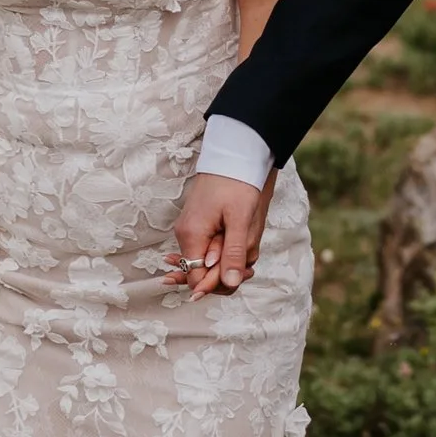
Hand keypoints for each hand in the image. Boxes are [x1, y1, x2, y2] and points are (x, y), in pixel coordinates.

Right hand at [171, 168, 272, 296]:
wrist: (233, 152)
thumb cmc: (237, 182)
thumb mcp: (240, 219)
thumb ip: (234, 253)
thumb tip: (230, 283)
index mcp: (192, 235)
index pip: (196, 279)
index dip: (219, 283)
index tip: (242, 271)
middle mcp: (186, 235)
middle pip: (203, 272)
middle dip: (228, 268)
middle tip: (249, 257)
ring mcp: (191, 230)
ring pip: (211, 260)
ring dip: (231, 255)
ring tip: (248, 238)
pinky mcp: (198, 224)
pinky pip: (212, 247)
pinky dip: (227, 246)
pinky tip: (240, 236)